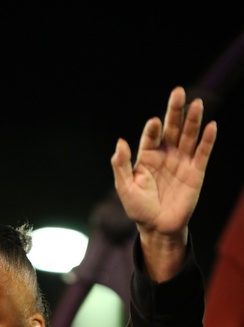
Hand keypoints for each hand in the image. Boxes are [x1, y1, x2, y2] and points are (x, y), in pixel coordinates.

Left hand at [111, 87, 216, 278]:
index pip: (151, 136)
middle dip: (175, 111)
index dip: (153, 129)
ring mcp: (182, 161)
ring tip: (197, 104)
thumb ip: (121, 166)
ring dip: (193, 120)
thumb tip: (120, 143)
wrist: (157, 228)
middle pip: (172, 128)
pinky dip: (207, 141)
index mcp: (147, 156)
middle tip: (178, 93)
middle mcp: (166, 154)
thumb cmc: (139, 209)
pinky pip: (203, 153)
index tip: (154, 123)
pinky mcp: (196, 172)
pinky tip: (211, 127)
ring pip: (188, 136)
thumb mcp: (125, 189)